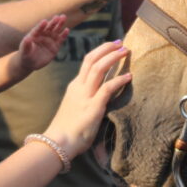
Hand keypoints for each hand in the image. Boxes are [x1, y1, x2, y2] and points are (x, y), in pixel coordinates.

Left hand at [18, 15, 68, 71]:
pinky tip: (67, 30)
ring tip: (63, 17)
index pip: (38, 29)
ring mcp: (50, 39)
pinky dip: (64, 35)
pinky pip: (61, 39)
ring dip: (60, 24)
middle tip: (58, 16)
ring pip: (56, 30)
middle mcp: (43, 34)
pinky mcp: (56, 45)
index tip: (44, 21)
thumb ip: (26, 45)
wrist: (31, 62)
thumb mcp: (24, 51)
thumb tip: (27, 38)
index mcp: (34, 34)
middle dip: (53, 22)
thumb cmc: (25, 55)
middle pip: (49, 27)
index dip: (41, 25)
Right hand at [44, 41, 130, 158]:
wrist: (58, 142)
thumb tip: (97, 98)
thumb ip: (84, 99)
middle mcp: (79, 87)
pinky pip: (107, 88)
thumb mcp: (74, 107)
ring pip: (99, 68)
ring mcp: (85, 96)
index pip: (87, 62)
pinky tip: (129, 76)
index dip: (100, 52)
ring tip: (125, 51)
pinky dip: (119, 80)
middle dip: (107, 48)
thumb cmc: (67, 130)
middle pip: (92, 60)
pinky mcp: (93, 107)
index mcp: (75, 87)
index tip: (112, 46)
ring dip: (113, 58)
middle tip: (120, 43)